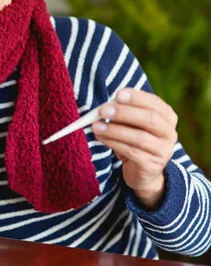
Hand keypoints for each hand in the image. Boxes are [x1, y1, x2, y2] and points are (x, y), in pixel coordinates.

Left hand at [92, 89, 177, 208]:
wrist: (142, 171)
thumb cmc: (135, 140)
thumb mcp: (132, 124)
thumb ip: (124, 113)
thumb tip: (106, 106)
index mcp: (167, 117)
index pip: (154, 103)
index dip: (137, 98)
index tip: (118, 94)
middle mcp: (169, 133)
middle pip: (149, 119)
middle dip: (124, 113)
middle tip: (103, 111)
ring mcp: (163, 151)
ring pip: (138, 137)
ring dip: (114, 130)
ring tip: (95, 126)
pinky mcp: (151, 165)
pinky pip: (130, 152)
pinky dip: (112, 143)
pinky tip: (100, 138)